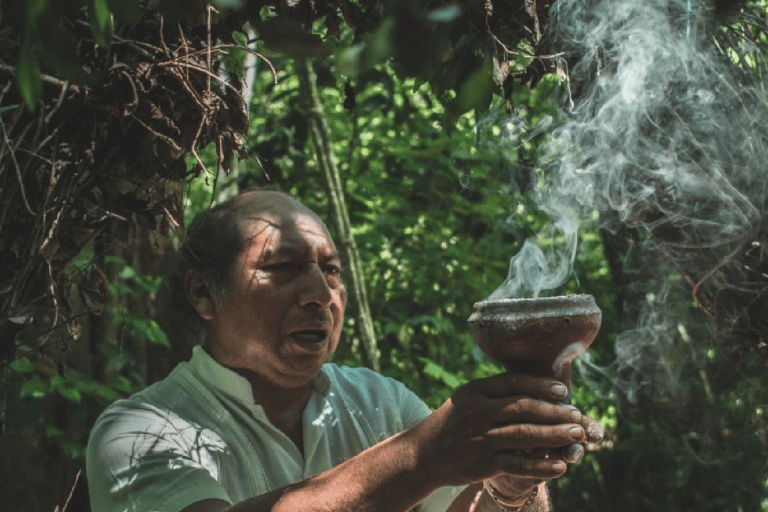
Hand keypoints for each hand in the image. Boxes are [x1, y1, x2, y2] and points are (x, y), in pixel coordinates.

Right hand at [405, 372, 603, 490]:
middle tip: (577, 414)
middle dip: (555, 411)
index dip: (540, 385)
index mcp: (474, 391)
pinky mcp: (483, 464)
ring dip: (555, 435)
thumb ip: (495, 393)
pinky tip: (559, 466)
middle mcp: (477, 412)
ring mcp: (480, 438)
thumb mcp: (466, 399)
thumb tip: (536, 389)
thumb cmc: (452, 423)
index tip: (563, 390)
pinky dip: (541, 465)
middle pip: (523, 408)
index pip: (512, 382)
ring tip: (577, 434)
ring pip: (524, 435)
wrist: (423, 454)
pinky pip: (518, 464)